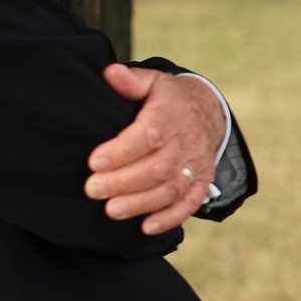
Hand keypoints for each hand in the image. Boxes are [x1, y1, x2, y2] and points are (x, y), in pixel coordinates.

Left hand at [85, 65, 226, 233]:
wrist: (208, 112)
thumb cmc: (169, 99)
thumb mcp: (153, 82)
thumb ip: (132, 81)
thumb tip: (111, 74)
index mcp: (172, 113)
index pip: (148, 134)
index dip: (122, 151)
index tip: (94, 162)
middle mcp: (187, 141)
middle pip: (157, 167)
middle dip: (123, 182)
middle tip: (92, 189)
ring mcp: (197, 164)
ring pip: (170, 188)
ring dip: (141, 203)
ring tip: (111, 210)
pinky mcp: (202, 181)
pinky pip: (189, 203)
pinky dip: (170, 218)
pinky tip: (146, 227)